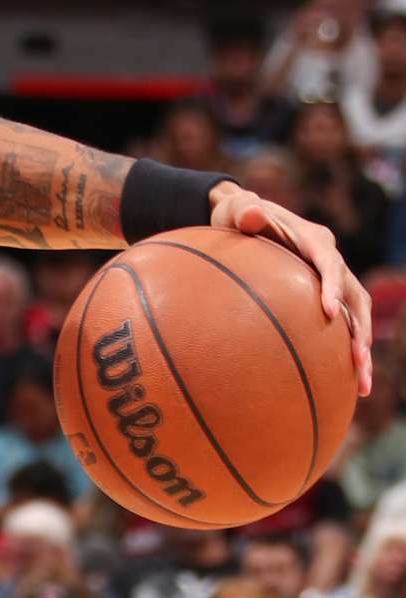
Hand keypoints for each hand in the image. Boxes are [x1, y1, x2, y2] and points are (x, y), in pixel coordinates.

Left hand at [207, 180, 370, 394]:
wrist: (241, 221)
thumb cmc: (236, 216)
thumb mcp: (235, 210)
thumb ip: (244, 211)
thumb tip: (252, 214)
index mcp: (315, 240)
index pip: (330, 264)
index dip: (332, 287)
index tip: (328, 312)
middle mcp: (330, 261)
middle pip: (355, 298)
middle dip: (360, 330)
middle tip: (358, 360)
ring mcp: (330, 282)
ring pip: (356, 318)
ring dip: (361, 350)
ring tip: (362, 386)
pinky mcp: (323, 299)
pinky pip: (340, 328)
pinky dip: (343, 354)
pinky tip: (345, 387)